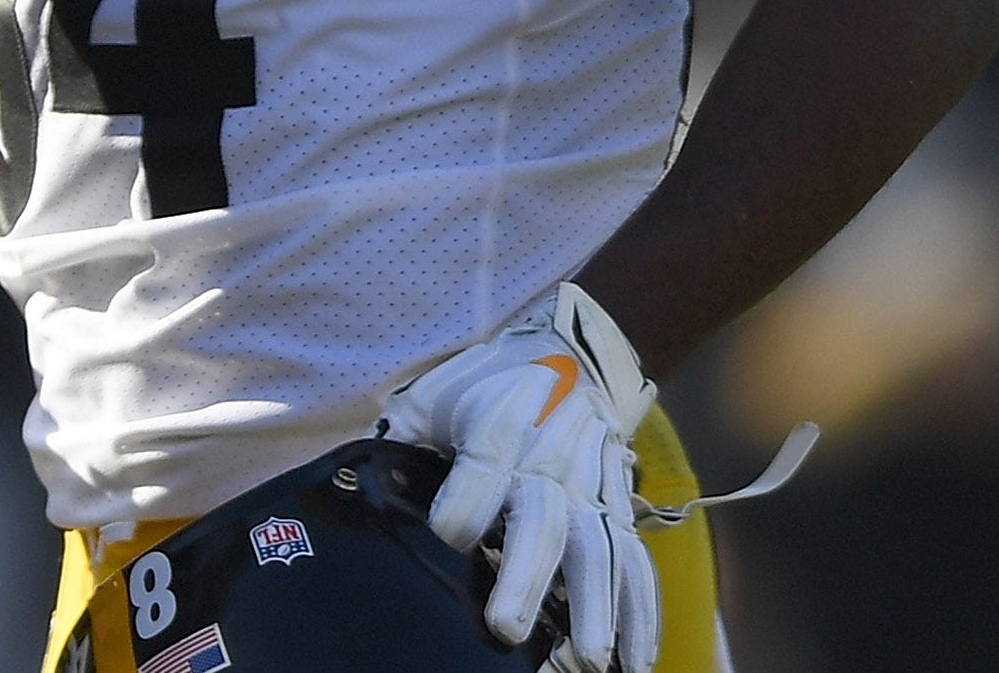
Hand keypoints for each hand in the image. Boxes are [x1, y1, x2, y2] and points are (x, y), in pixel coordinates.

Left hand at [378, 282, 660, 670]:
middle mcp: (549, 461)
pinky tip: (638, 660)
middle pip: (541, 519)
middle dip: (525, 575)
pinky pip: (634, 560)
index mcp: (498, 428)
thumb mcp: (433, 395)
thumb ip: (402, 438)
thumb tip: (357, 488)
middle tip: (507, 629)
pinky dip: (642, 610)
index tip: (447, 536)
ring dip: (596, 606)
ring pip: (596, 547)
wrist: (567, 356)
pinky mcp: (616, 509)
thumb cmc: (482, 387)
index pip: (481, 469)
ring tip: (590, 662)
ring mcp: (589, 488)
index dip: (462, 507)